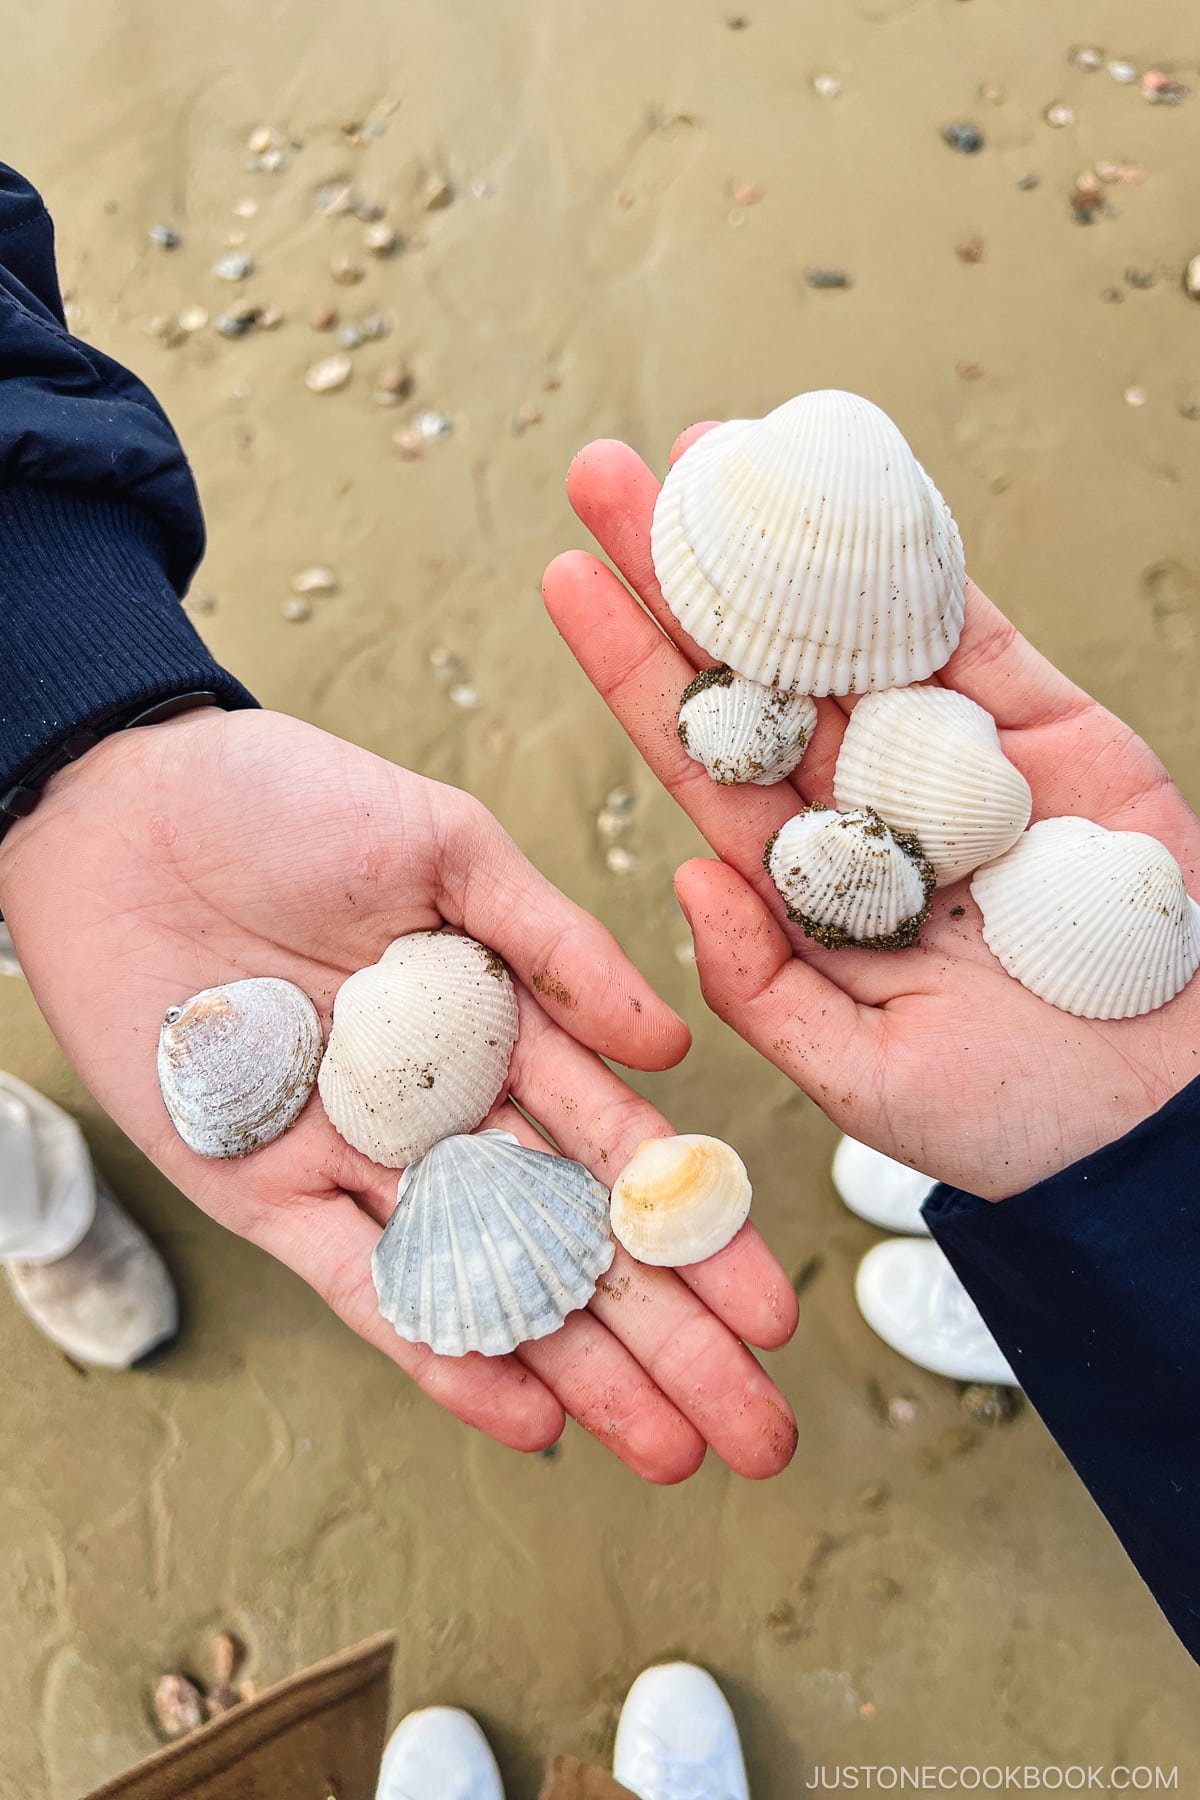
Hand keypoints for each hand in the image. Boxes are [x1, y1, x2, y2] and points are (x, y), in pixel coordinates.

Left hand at [0, 707, 797, 1479]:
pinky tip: (525, 1418)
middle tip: (755, 1433)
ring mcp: (355, 1161)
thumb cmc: (288, 800)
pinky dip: (439, 1353)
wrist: (123, 806)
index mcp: (496, 1030)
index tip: (770, 1307)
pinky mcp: (261, 1193)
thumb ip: (554, 947)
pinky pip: (361, 1287)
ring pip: (484, 1285)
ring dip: (576, 1371)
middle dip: (665, 1338)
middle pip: (569, 1242)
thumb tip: (667, 1044)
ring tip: (666, 1451)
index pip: (616, 1151)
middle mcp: (441, 1112)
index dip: (694, 1231)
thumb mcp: (447, 846)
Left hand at [544, 426, 1199, 1199]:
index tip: (567, 581)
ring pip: (852, 634)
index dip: (633, 670)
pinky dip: (922, 562)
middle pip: (755, 672)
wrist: (1163, 1120)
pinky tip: (855, 487)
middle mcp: (865, 808)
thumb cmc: (1016, 1120)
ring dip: (783, 542)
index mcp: (807, 884)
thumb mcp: (863, 1077)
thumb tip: (689, 878)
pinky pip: (978, 636)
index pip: (699, 760)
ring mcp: (955, 766)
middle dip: (682, 572)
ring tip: (712, 446)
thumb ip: (768, 984)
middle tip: (608, 472)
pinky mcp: (1052, 739)